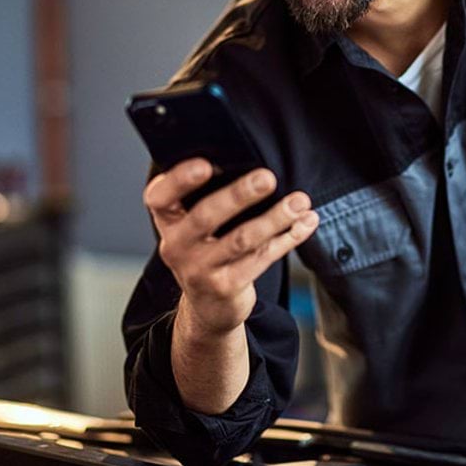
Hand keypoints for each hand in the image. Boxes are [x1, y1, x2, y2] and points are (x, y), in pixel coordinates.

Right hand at [144, 158, 318, 334]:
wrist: (208, 306)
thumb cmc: (206, 249)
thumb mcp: (194, 225)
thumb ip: (207, 195)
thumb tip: (249, 159)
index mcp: (168, 221)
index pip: (159, 197)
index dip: (179, 180)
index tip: (206, 164)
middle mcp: (177, 246)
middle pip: (206, 216)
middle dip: (239, 195)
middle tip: (267, 178)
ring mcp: (200, 270)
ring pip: (241, 239)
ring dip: (275, 218)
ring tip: (299, 201)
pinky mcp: (226, 287)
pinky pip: (262, 258)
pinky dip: (288, 238)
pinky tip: (306, 223)